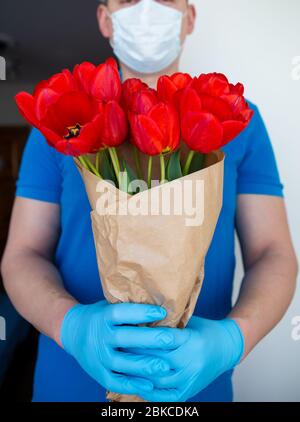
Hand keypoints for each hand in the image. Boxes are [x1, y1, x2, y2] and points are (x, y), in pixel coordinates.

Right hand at [60, 301, 188, 396]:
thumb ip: (129, 307)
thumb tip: (160, 301)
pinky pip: (115, 381)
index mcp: (103, 316)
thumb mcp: (109, 305)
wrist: (72, 331)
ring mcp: (97, 356)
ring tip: (165, 367)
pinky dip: (132, 385)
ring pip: (120, 362)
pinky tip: (150, 385)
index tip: (162, 312)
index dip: (141, 312)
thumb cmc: (101, 316)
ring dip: (143, 365)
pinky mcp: (97, 373)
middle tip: (171, 340)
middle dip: (149, 339)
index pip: (122, 313)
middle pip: (124, 338)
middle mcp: (99, 336)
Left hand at [127, 316, 243, 401]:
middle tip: (117, 346)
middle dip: (134, 353)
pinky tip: (136, 383)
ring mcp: (190, 378)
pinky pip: (165, 396)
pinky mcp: (190, 390)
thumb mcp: (187, 321)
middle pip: (155, 358)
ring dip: (138, 373)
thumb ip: (166, 323)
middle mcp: (191, 361)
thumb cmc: (204, 329)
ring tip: (120, 364)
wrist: (226, 347)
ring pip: (157, 378)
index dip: (140, 334)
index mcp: (191, 340)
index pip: (159, 338)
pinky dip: (149, 391)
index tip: (124, 329)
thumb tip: (138, 319)